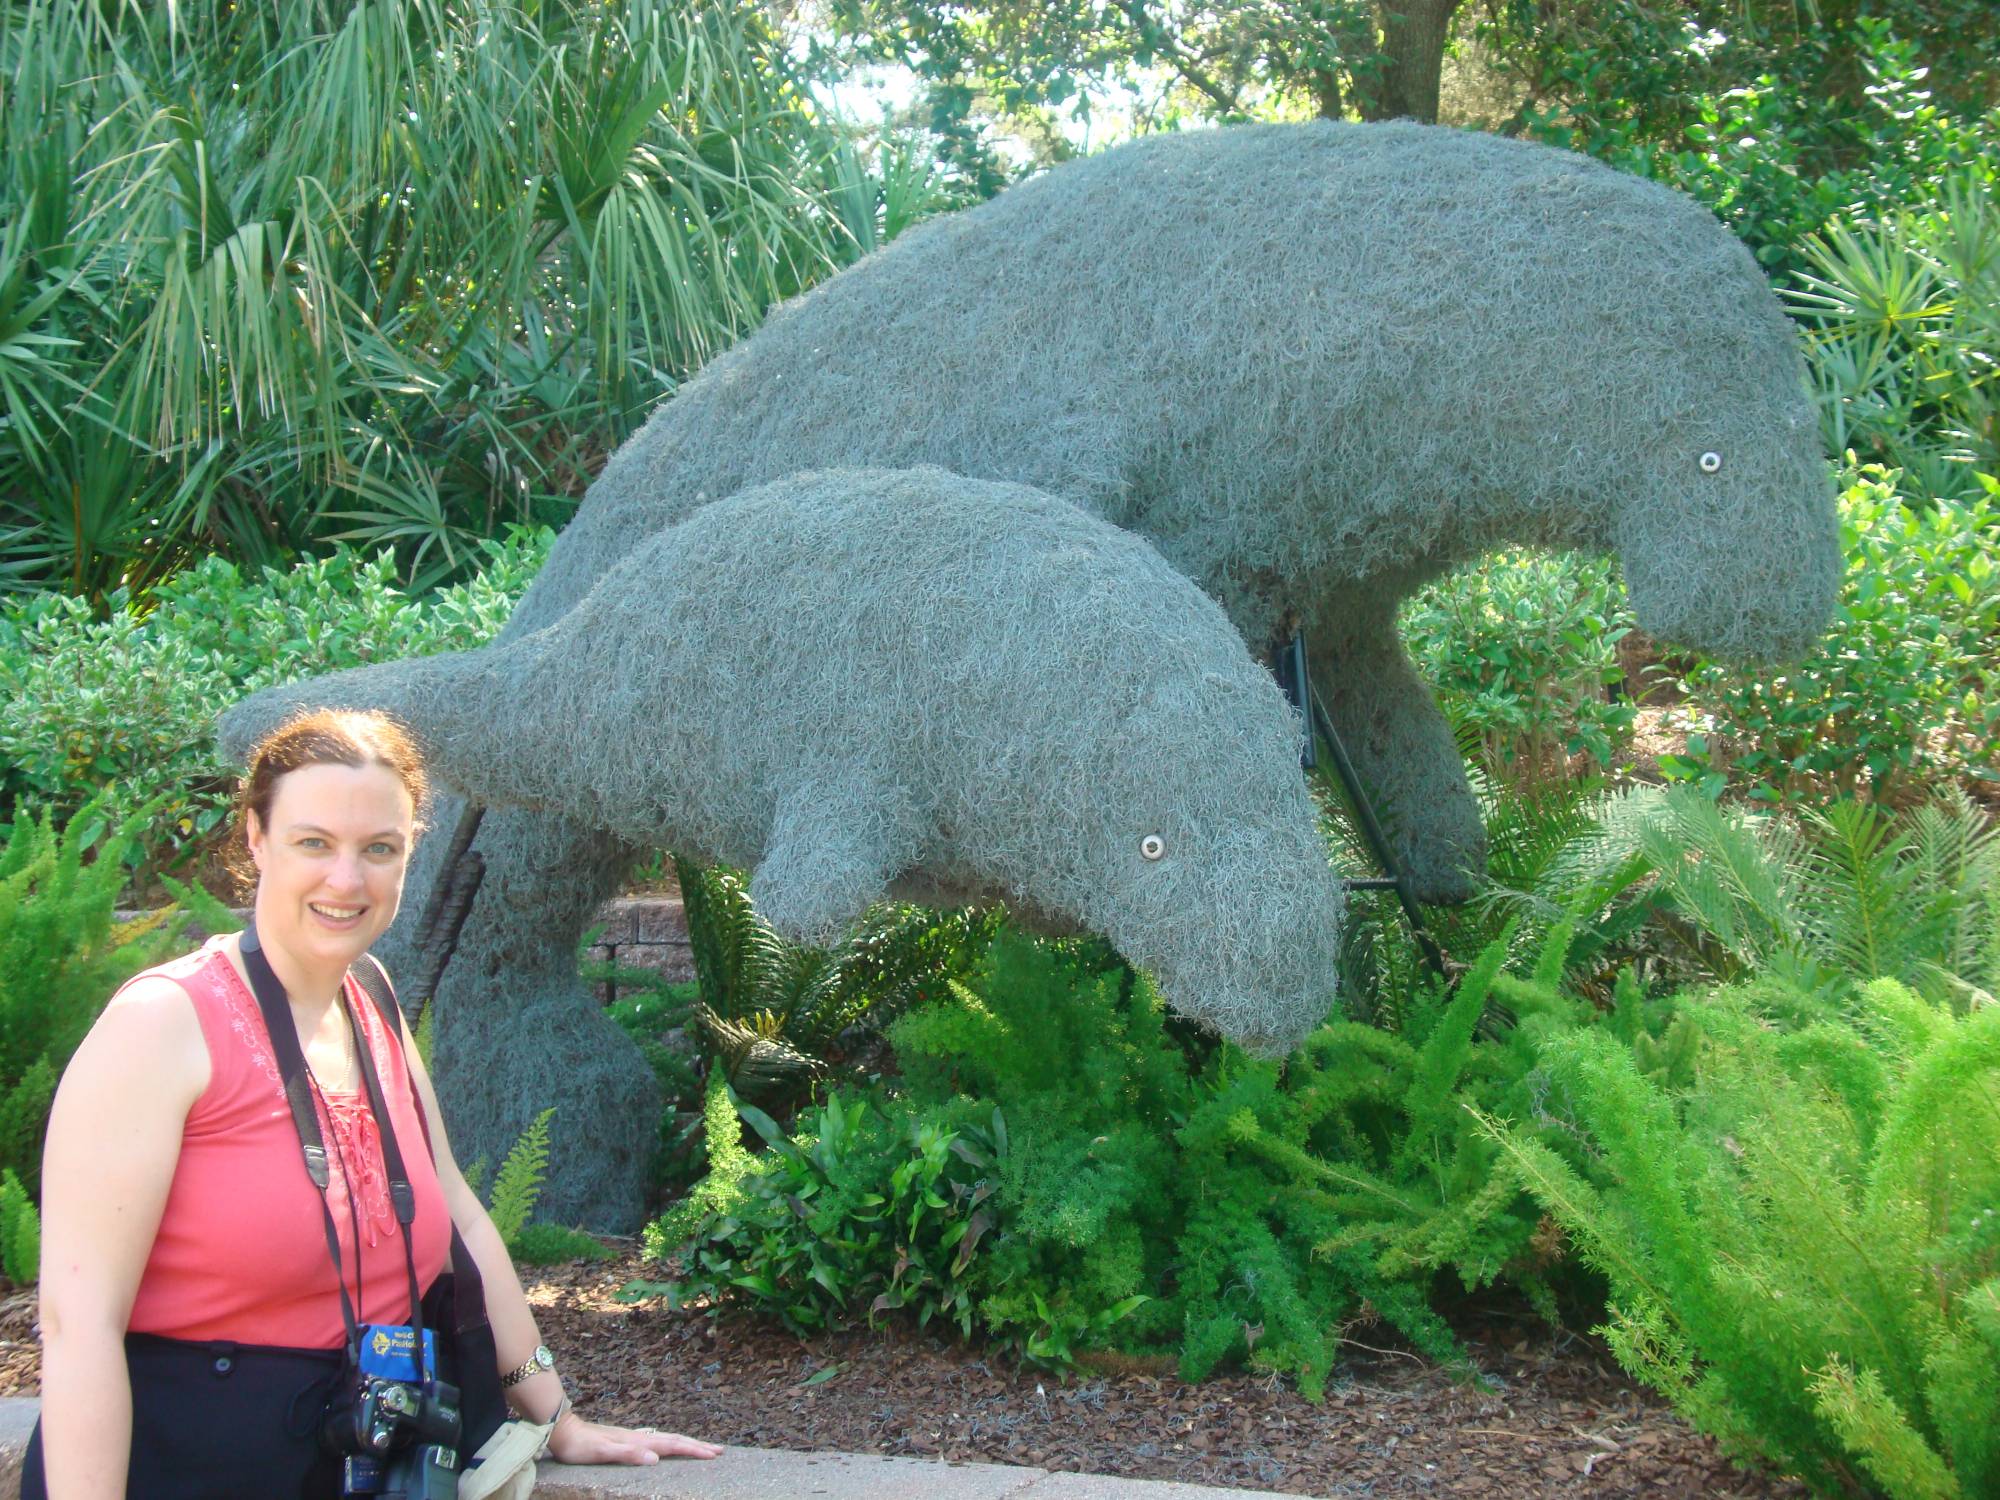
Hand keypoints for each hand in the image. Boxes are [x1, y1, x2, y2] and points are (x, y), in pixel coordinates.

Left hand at [544, 1409, 723, 1465]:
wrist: (563, 1429)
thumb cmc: (580, 1445)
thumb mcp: (602, 1453)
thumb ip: (627, 1454)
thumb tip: (655, 1459)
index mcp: (637, 1441)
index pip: (672, 1445)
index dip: (693, 1450)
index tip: (713, 1455)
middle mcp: (639, 1437)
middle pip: (675, 1440)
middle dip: (698, 1445)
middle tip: (719, 1451)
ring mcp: (633, 1437)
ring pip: (667, 1439)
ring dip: (687, 1444)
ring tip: (702, 1447)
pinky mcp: (627, 1440)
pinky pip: (656, 1442)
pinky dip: (671, 1444)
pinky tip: (669, 1447)